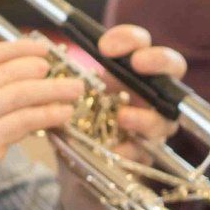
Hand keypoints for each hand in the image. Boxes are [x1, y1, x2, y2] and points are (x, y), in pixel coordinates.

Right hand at [0, 39, 81, 209]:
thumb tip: (7, 86)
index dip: (17, 49)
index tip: (38, 48)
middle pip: (6, 71)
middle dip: (39, 66)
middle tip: (61, 69)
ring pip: (21, 93)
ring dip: (53, 89)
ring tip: (73, 89)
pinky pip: (26, 120)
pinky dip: (49, 114)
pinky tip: (62, 114)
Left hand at [55, 24, 187, 209]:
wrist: (78, 170)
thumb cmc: (77, 124)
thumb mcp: (67, 99)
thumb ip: (61, 82)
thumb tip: (37, 61)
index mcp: (128, 73)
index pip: (140, 44)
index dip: (129, 39)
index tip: (104, 46)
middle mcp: (148, 95)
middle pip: (173, 69)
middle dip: (159, 61)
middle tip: (138, 63)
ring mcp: (153, 127)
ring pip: (166, 116)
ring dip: (146, 116)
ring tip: (123, 117)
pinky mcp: (147, 156)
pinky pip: (146, 152)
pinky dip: (130, 152)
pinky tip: (115, 152)